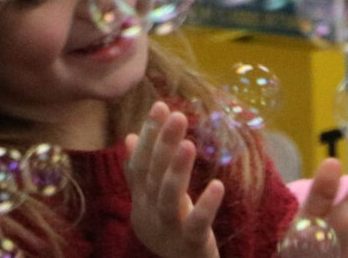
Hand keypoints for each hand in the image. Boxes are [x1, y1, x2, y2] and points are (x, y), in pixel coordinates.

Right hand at [126, 102, 222, 257]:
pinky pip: (197, 223)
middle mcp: (150, 212)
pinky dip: (206, 205)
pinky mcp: (191, 243)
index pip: (141, 161)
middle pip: (153, 175)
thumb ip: (141, 173)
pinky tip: (217, 185)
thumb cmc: (170, 230)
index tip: (161, 105)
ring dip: (177, 170)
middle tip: (176, 115)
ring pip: (168, 198)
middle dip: (163, 144)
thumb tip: (130, 137)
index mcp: (142, 199)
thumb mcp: (153, 201)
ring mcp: (169, 229)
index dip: (150, 134)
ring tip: (188, 144)